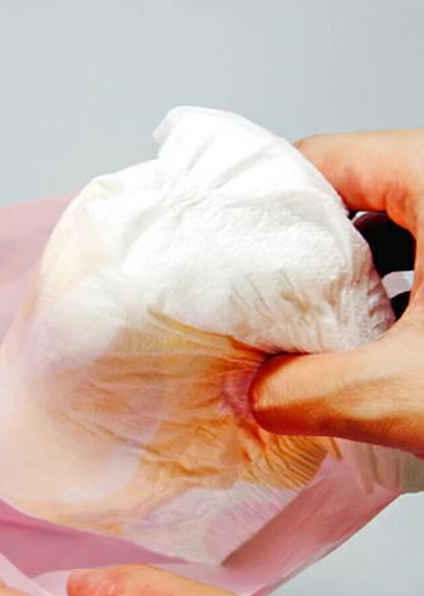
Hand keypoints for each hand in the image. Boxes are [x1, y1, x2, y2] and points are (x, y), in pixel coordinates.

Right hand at [250, 130, 423, 454]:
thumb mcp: (408, 393)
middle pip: (353, 195)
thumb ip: (305, 393)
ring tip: (311, 330)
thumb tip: (256, 396)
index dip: (262, 204)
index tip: (229, 249)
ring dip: (347, 282)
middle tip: (261, 301)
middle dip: (300, 254)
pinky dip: (392, 298)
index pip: (324, 160)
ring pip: (393, 231)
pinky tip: (370, 344)